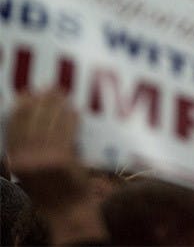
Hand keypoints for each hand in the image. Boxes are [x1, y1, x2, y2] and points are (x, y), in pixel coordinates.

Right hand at [5, 90, 87, 205]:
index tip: (26, 94)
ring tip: (61, 94)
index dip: (20, 109)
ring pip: (49, 123)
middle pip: (31, 122)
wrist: (66, 210)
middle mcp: (26, 159)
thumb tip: (33, 117)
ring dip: (56, 106)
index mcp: (15, 161)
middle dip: (40, 102)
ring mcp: (43, 159)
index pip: (14, 128)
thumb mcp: (30, 171)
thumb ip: (28, 149)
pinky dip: (70, 118)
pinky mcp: (62, 159)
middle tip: (48, 88)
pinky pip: (66, 131)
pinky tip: (74, 109)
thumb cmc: (50, 189)